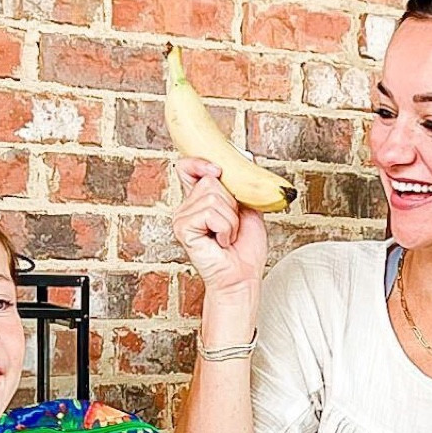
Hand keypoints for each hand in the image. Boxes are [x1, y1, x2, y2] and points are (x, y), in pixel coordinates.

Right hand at [171, 158, 268, 306]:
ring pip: (213, 196)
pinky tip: (221, 242)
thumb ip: (243, 185)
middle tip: (232, 226)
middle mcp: (186, 207)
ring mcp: (182, 218)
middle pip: (211, 180)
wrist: (243, 276)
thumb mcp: (249, 209)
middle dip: (232, 203)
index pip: (187, 167)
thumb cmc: (245, 249)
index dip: (200, 162)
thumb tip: (246, 156)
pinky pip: (210, 212)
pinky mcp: (183, 229)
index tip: (219, 169)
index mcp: (198, 200)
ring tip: (228, 236)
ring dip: (231, 218)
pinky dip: (225, 227)